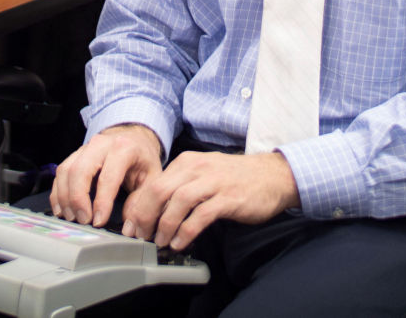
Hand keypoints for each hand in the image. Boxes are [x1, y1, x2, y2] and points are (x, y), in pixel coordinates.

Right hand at [49, 123, 162, 227]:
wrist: (134, 138)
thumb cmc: (142, 159)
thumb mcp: (152, 177)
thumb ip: (142, 200)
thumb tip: (130, 226)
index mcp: (123, 148)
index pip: (108, 177)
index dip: (101, 202)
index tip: (99, 221)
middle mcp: (101, 144)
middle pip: (80, 171)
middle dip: (78, 199)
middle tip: (83, 220)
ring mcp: (85, 148)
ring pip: (66, 171)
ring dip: (65, 197)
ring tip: (72, 217)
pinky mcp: (75, 155)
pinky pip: (60, 172)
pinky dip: (58, 192)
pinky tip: (62, 209)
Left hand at [121, 150, 299, 250]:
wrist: (273, 175)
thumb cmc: (236, 179)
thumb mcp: (203, 175)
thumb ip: (180, 187)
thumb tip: (154, 211)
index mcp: (187, 162)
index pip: (153, 183)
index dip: (138, 207)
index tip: (131, 227)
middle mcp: (197, 168)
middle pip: (159, 191)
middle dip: (145, 216)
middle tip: (140, 236)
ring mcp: (213, 182)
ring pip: (178, 201)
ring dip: (165, 225)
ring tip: (161, 242)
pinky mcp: (228, 198)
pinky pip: (201, 215)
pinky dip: (187, 231)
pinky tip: (181, 243)